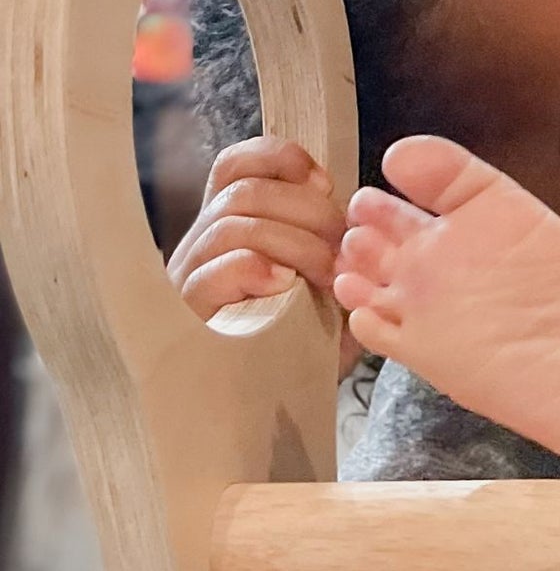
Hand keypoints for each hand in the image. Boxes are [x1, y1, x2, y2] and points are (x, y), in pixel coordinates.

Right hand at [168, 137, 352, 367]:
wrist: (273, 410)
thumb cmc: (303, 344)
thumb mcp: (327, 287)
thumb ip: (335, 246)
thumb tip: (360, 217)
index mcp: (234, 226)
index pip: (237, 166)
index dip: (280, 160)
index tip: (325, 185)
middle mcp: (205, 243)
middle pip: (243, 191)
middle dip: (306, 211)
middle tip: (344, 247)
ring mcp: (192, 276)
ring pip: (232, 224)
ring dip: (293, 242)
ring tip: (324, 275)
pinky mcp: (189, 313)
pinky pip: (211, 272)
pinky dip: (252, 268)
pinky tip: (282, 284)